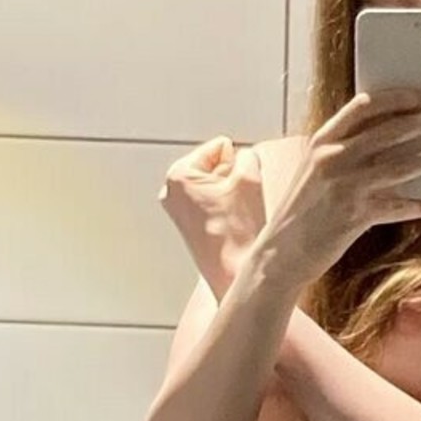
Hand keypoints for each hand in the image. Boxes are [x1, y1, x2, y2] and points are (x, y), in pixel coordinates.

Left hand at [157, 136, 263, 281]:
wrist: (237, 273)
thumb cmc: (238, 233)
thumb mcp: (250, 178)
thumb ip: (247, 156)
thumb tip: (244, 158)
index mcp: (178, 175)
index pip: (218, 147)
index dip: (238, 159)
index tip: (243, 180)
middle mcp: (171, 193)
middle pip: (212, 167)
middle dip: (231, 176)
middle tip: (242, 197)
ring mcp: (178, 214)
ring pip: (213, 187)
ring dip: (230, 193)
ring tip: (238, 212)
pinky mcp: (189, 230)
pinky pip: (211, 206)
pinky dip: (226, 209)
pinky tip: (234, 223)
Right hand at [264, 87, 420, 286]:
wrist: (282, 252)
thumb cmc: (300, 211)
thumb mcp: (314, 171)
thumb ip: (341, 151)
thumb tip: (384, 138)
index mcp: (322, 141)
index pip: (364, 106)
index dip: (398, 99)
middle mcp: (334, 159)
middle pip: (390, 132)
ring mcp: (346, 187)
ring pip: (403, 165)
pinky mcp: (356, 216)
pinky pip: (400, 207)